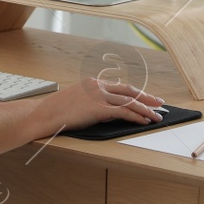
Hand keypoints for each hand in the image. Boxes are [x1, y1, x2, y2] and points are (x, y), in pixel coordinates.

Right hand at [33, 76, 164, 135]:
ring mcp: (98, 96)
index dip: (135, 92)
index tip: (146, 97)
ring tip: (156, 116)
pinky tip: (144, 121)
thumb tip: (107, 111)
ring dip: (146, 109)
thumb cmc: (56, 111)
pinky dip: (136, 116)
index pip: (119, 86)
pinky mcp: (98, 108)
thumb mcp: (77, 101)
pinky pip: (123, 112)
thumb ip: (93, 101)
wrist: (44, 114)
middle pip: (128, 90)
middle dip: (146, 97)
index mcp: (92, 83)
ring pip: (129, 101)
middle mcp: (98, 86)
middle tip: (159, 103)